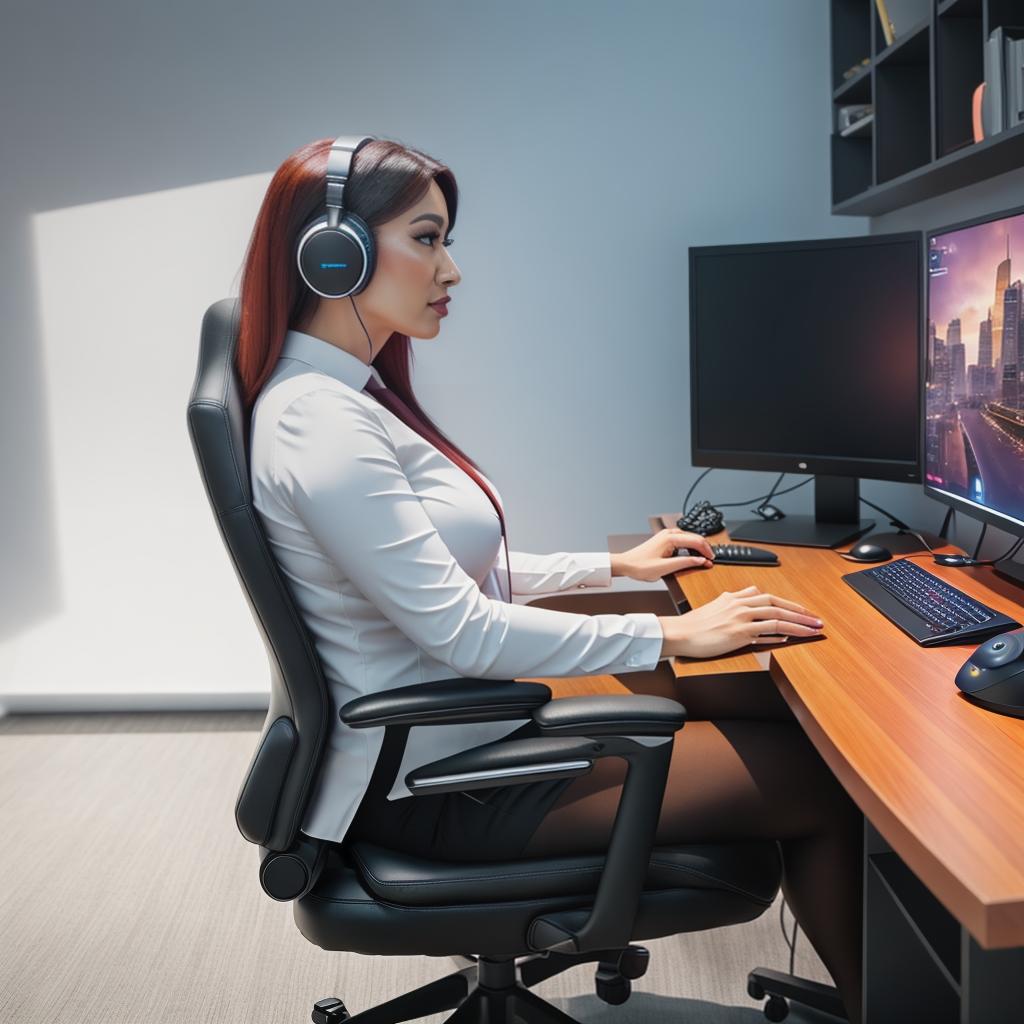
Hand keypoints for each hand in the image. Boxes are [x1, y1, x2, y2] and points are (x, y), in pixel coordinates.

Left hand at [612, 528, 714, 581]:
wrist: (626, 564)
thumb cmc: (640, 566)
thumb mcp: (665, 568)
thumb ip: (685, 563)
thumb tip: (700, 560)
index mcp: (670, 538)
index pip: (696, 541)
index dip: (706, 551)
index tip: (712, 559)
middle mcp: (668, 534)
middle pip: (694, 537)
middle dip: (704, 548)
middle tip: (710, 559)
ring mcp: (666, 536)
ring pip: (689, 537)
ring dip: (697, 547)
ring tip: (703, 558)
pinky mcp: (664, 540)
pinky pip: (682, 540)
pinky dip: (690, 546)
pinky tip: (692, 554)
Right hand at [657, 584, 824, 658]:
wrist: (680, 633)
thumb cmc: (695, 624)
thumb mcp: (715, 606)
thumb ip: (734, 602)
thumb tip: (751, 601)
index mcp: (734, 597)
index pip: (767, 596)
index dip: (788, 603)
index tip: (801, 610)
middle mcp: (740, 605)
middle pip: (777, 605)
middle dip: (800, 612)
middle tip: (816, 619)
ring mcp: (740, 619)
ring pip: (777, 617)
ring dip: (799, 624)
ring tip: (813, 630)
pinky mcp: (739, 633)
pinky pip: (766, 632)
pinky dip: (781, 634)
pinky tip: (791, 638)